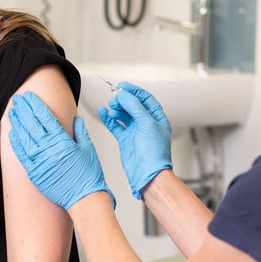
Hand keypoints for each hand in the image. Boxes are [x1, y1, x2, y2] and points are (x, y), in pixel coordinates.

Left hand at [8, 92, 114, 209]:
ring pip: (24, 137)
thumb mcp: (88, 149)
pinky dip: (16, 143)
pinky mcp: (34, 173)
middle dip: (24, 109)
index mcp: (63, 141)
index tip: (30, 97)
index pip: (45, 117)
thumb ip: (81, 132)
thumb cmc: (88, 177)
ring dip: (17, 123)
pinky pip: (21, 155)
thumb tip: (76, 120)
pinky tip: (12, 134)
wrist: (83, 199)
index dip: (36, 105)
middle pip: (32, 123)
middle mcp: (49, 149)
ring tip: (12, 113)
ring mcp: (40, 161)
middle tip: (17, 100)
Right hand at [98, 82, 172, 198]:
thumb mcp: (147, 124)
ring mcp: (135, 131)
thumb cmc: (154, 154)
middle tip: (115, 100)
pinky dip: (108, 119)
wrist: (148, 175)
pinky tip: (103, 113)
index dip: (133, 91)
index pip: (145, 98)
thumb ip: (135, 107)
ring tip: (111, 108)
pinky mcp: (125, 140)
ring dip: (116, 109)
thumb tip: (124, 95)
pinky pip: (115, 125)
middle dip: (123, 100)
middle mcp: (146, 123)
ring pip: (123, 114)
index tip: (122, 86)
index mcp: (157, 118)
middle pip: (132, 105)